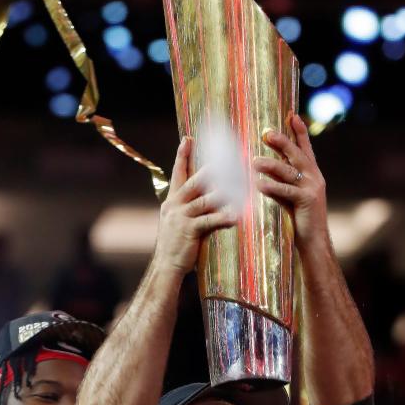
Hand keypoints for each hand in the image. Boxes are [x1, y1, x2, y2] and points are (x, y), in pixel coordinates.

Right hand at [153, 137, 237, 273]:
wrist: (166, 265)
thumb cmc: (177, 244)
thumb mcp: (178, 221)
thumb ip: (189, 206)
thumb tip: (208, 194)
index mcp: (171, 201)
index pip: (177, 173)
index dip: (182, 155)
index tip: (188, 138)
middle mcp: (174, 205)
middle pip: (193, 181)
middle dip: (210, 169)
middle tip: (225, 156)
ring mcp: (181, 217)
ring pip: (204, 199)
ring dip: (223, 191)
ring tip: (238, 183)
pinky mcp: (189, 230)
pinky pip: (210, 220)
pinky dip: (224, 217)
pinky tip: (236, 215)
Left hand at [254, 113, 328, 251]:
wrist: (314, 239)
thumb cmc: (301, 218)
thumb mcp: (291, 195)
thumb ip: (281, 180)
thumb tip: (264, 167)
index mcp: (312, 173)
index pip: (305, 147)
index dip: (299, 131)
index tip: (291, 115)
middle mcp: (314, 177)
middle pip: (296, 153)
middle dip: (282, 141)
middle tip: (266, 133)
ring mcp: (312, 188)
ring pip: (288, 171)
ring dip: (270, 165)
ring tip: (254, 162)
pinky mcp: (307, 200)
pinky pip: (286, 190)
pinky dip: (271, 186)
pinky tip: (259, 184)